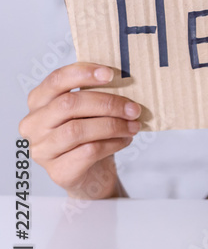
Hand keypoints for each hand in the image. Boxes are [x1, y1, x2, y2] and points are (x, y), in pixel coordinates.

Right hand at [18, 62, 140, 198]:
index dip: (82, 74)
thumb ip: (95, 95)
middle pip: (68, 105)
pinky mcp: (57, 171)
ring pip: (77, 130)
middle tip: (133, 108)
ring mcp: (42, 150)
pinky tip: (125, 140)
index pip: (55, 81)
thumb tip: (124, 80)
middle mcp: (33, 125)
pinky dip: (113, 143)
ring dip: (113, 125)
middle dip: (107, 104)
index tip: (110, 74)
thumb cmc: (89, 136)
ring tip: (133, 126)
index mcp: (39, 102)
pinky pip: (88, 151)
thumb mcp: (89, 112)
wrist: (92, 175)